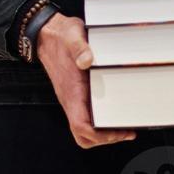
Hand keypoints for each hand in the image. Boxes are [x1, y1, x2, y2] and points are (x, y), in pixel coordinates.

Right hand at [36, 13, 136, 147]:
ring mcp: (73, 98)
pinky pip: (87, 115)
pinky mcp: (77, 93)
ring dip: (103, 132)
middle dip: (105, 139)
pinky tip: (114, 110)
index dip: (100, 136)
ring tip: (122, 126)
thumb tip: (87, 60)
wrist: (47, 35)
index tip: (120, 131)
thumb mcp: (72, 36)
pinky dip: (101, 120)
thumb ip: (79, 47)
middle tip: (126, 131)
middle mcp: (71, 99)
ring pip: (85, 128)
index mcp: (70, 92)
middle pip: (84, 135)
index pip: (81, 127)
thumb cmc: (60, 37)